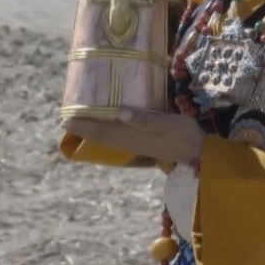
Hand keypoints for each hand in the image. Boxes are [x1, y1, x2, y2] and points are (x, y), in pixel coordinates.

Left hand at [61, 108, 204, 165]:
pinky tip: (107, 131)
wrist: (198, 152)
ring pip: (108, 139)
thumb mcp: (166, 122)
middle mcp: (130, 141)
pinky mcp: (144, 144)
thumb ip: (143, 118)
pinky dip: (106, 135)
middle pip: (101, 136)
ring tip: (80, 126)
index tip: (66, 119)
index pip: (102, 130)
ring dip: (93, 133)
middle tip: (66, 122)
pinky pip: (117, 139)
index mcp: (133, 135)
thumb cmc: (184, 133)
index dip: (84, 125)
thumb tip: (119, 112)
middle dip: (83, 130)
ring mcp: (137, 144)